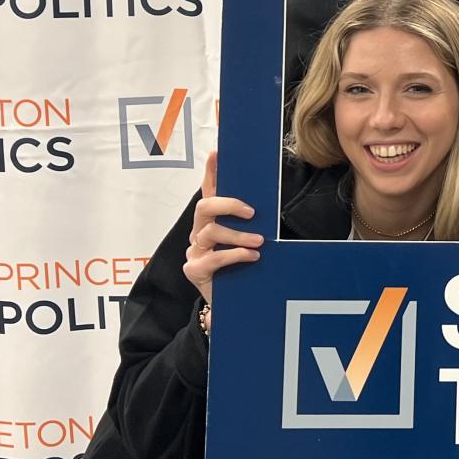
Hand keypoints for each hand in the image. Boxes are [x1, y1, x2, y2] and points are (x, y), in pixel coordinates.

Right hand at [185, 151, 262, 330]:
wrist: (230, 305)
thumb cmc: (240, 269)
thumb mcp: (246, 243)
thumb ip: (249, 225)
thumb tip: (264, 203)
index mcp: (211, 222)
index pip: (208, 192)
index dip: (210, 172)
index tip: (217, 153)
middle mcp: (199, 233)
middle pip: (205, 208)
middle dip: (228, 204)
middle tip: (251, 212)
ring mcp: (194, 251)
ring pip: (210, 232)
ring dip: (238, 235)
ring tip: (259, 242)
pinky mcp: (194, 270)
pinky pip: (212, 257)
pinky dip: (234, 255)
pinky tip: (251, 256)